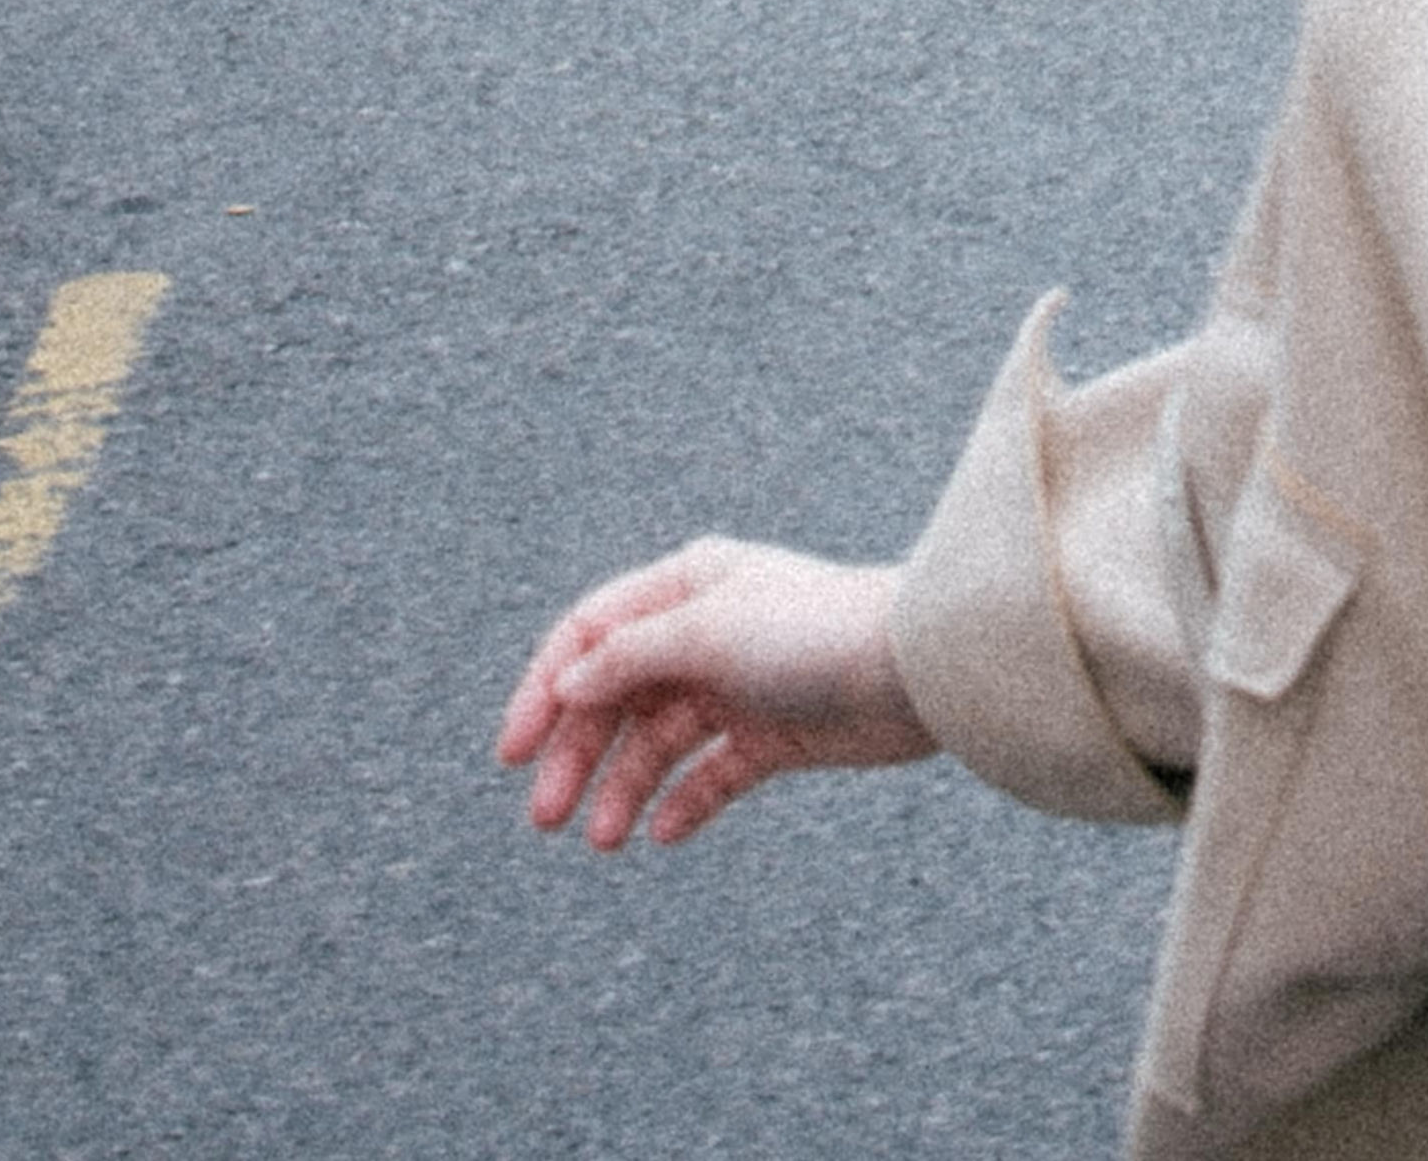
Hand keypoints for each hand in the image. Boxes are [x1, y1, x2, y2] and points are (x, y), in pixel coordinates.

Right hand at [497, 536, 928, 851]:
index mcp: (686, 586)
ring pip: (658, 743)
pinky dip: (683, 804)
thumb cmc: (814, 632)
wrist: (915, 671)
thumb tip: (568, 683)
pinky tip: (662, 834)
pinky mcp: (773, 735)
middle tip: (546, 817)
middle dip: (577, 755)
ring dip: (624, 789)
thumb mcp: (709, 633)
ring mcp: (739, 685)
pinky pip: (711, 775)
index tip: (511, 754)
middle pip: (617, 697)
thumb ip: (631, 657)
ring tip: (606, 840)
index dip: (544, 691)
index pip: (590, 636)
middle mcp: (706, 632)